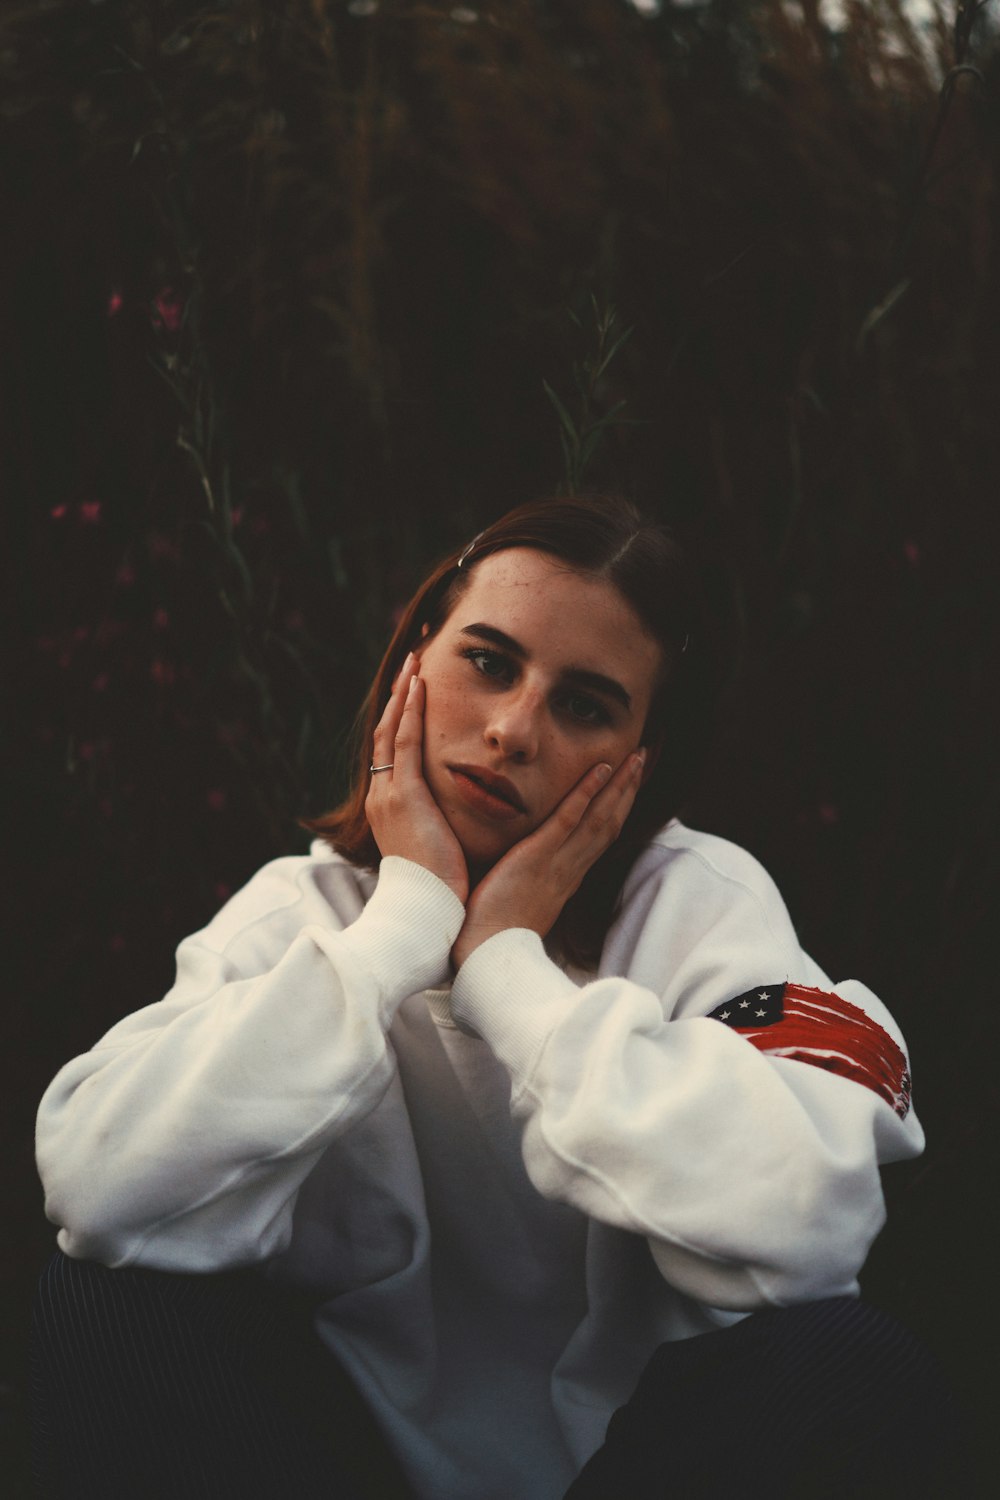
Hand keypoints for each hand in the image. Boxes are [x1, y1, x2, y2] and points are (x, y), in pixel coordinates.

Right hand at [366, 652, 468, 903]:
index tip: (416, 690)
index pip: (395, 753)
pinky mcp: (403, 795)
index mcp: (390, 808)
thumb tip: (464, 816)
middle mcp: (382, 796)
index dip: (404, 719)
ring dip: (403, 694)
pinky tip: (418, 685)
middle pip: (388, 733)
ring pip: (392, 731)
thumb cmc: (439, 891)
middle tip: (410, 661)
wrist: (425, 913)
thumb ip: (445, 825)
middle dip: (400, 697)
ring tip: (413, 661)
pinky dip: (410, 711)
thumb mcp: (439, 849)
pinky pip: (405, 742)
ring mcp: (389, 794)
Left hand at [451, 750, 645, 968]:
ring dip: (620, 785)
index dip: (616, 808)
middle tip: (642, 757)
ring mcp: (559, 863)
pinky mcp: (538, 858)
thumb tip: (520, 868)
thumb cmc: (492, 933)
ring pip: (600, 818)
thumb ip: (528, 881)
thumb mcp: (520, 902)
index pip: (599, 838)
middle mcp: (571, 869)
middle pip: (610, 823)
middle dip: (628, 789)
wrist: (485, 956)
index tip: (628, 784)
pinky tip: (602, 769)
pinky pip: (569, 820)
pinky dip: (588, 793)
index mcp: (567, 879)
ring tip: (635, 755)